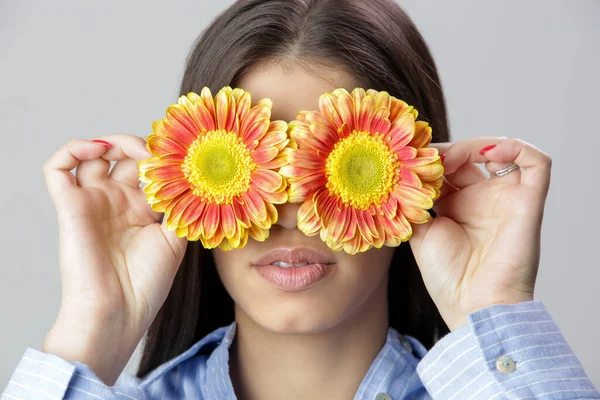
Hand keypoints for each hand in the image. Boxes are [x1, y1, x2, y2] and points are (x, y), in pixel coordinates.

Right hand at [41, 135, 187, 383]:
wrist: (117, 311)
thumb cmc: (146, 283)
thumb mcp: (175, 239)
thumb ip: (180, 205)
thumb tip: (194, 174)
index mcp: (142, 211)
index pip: (149, 170)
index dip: (163, 158)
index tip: (182, 153)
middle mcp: (117, 202)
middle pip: (125, 157)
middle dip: (143, 147)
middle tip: (159, 150)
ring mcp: (92, 201)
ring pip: (94, 154)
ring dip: (113, 142)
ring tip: (132, 148)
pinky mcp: (69, 204)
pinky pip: (59, 167)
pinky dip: (73, 149)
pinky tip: (98, 149)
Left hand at [409, 137, 551, 330]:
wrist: (475, 306)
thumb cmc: (447, 277)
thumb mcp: (419, 232)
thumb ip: (413, 203)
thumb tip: (400, 176)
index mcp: (457, 207)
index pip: (446, 167)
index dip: (430, 158)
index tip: (409, 158)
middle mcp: (483, 199)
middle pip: (469, 156)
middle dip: (446, 151)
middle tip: (425, 158)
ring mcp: (506, 198)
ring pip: (501, 151)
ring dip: (475, 146)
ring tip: (450, 159)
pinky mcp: (529, 201)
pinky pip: (536, 162)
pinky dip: (516, 148)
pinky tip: (488, 154)